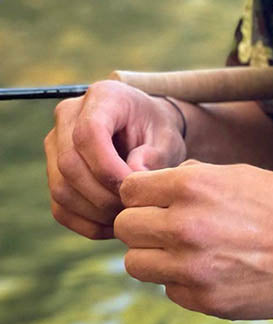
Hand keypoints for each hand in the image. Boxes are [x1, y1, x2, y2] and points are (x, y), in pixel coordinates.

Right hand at [44, 81, 186, 239]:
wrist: (147, 132)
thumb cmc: (159, 132)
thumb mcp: (168, 138)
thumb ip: (154, 155)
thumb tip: (133, 177)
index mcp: (102, 97)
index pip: (88, 133)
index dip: (108, 167)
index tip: (135, 187)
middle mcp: (68, 116)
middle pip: (69, 164)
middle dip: (104, 195)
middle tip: (136, 209)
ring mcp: (55, 144)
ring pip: (61, 189)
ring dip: (96, 213)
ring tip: (129, 218)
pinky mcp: (53, 172)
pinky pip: (60, 208)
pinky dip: (87, 224)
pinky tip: (115, 227)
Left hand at [114, 161, 272, 319]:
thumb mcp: (241, 175)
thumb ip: (193, 179)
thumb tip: (153, 188)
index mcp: (193, 186)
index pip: (129, 191)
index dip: (143, 195)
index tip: (161, 201)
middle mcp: (186, 226)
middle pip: (125, 228)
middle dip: (144, 226)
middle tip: (172, 228)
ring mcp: (194, 268)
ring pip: (136, 264)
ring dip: (156, 258)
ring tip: (189, 252)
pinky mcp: (207, 301)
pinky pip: (170, 291)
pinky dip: (184, 283)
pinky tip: (217, 271)